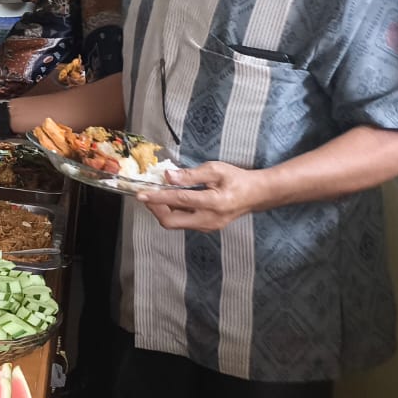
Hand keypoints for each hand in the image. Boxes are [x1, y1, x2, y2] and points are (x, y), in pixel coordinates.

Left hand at [136, 161, 265, 231]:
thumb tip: (168, 176)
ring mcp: (207, 226)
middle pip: (171, 221)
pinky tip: (170, 200)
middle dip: (155, 209)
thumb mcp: (216, 169)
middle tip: (147, 195)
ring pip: (175, 224)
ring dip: (162, 210)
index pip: (179, 200)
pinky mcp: (206, 227)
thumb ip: (191, 174)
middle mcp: (209, 219)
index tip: (141, 194)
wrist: (256, 194)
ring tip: (157, 195)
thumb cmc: (237, 179)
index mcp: (214, 203)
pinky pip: (183, 222)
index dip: (157, 197)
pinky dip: (172, 212)